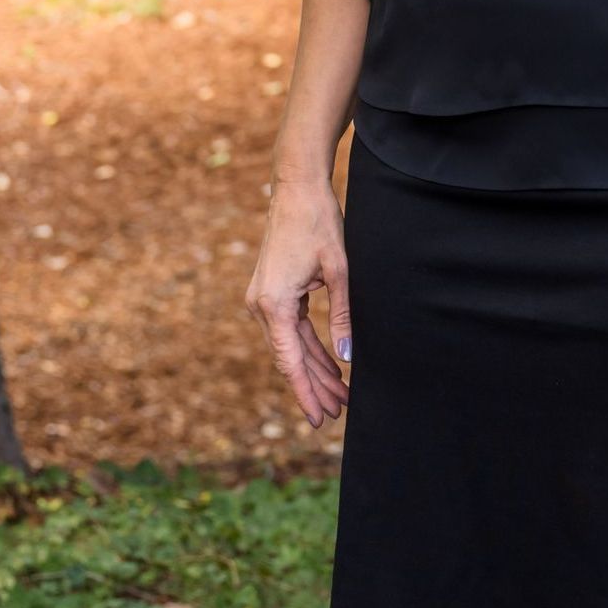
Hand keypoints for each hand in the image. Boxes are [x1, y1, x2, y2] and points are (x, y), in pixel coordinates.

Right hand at [244, 174, 352, 429]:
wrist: (296, 189)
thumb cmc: (318, 223)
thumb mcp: (338, 271)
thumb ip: (342, 316)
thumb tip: (347, 358)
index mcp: (273, 304)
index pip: (289, 361)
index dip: (306, 392)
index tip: (318, 419)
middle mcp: (261, 306)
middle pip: (289, 358)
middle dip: (314, 386)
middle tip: (337, 413)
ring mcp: (263, 299)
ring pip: (291, 346)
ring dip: (314, 369)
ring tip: (338, 395)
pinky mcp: (272, 293)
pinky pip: (291, 329)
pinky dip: (310, 347)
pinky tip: (329, 365)